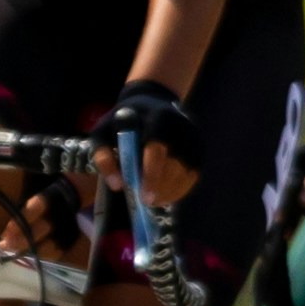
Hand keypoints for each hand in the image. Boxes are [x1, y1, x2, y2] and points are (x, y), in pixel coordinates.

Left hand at [109, 81, 202, 206]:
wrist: (152, 102)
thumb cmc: (125, 122)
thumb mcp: (104, 132)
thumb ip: (104, 156)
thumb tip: (117, 184)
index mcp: (158, 118)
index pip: (158, 149)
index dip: (152, 175)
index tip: (144, 198)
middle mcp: (182, 126)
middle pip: (175, 165)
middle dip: (161, 188)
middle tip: (146, 202)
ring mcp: (194, 138)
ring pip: (186, 173)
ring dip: (171, 192)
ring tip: (154, 200)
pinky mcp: (200, 148)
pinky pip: (193, 175)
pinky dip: (180, 189)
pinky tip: (165, 195)